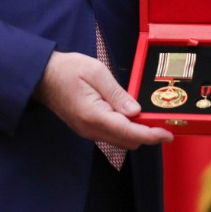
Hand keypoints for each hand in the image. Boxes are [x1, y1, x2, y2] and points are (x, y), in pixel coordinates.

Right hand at [35, 51, 173, 148]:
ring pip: (120, 141)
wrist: (42, 76)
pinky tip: (133, 117)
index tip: (168, 133)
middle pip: (127, 141)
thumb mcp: (96, 73)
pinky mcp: (87, 129)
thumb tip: (136, 112)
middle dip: (148, 134)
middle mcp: (91, 130)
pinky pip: (112, 135)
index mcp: (94, 115)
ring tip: (152, 118)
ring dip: (137, 133)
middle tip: (163, 121)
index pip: (129, 132)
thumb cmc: (68, 69)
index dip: (151, 135)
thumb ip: (117, 94)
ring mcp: (87, 132)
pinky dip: (126, 130)